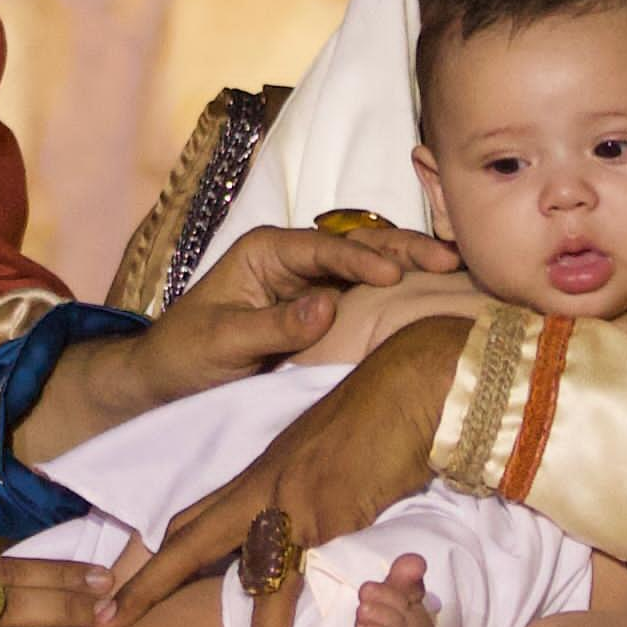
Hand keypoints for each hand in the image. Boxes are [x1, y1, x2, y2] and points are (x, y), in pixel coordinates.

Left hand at [17, 219, 460, 462]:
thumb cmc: (185, 355)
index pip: (324, 248)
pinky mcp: (325, 311)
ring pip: (372, 266)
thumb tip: (327, 307)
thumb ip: (273, 325)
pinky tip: (436, 297)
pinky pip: (368, 297)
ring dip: (412, 267)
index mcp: (267, 252)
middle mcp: (296, 260)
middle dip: (404, 248)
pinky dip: (403, 295)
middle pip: (359, 245)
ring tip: (459, 271)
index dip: (361, 257)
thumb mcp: (222, 342)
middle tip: (449, 258)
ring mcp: (314, 284)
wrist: (167, 381)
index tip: (394, 273)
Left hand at [100, 315, 468, 626]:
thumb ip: (300, 491)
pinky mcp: (324, 514)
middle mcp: (261, 486)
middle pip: (188, 542)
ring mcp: (288, 500)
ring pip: (245, 578)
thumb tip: (298, 524)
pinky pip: (294, 587)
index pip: (194, 518)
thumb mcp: (321, 454)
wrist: (410, 386)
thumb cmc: (376, 416)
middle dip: (144, 585)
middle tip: (102, 622)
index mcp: (257, 473)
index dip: (158, 555)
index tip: (122, 586)